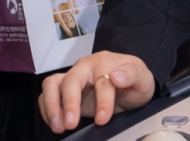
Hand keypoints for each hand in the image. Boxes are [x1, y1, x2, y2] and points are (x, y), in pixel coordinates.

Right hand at [40, 52, 155, 132]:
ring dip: (52, 105)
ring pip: (52, 84)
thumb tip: (116, 76)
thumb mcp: (143, 79)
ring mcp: (72, 79)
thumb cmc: (135, 82)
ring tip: (58, 127)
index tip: (102, 120)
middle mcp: (84, 68)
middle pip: (70, 79)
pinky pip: (46, 95)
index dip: (102, 101)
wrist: (129, 87)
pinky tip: (55, 124)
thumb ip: (133, 74)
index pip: (101, 81)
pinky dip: (46, 109)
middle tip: (70, 125)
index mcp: (103, 63)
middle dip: (69, 102)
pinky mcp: (64, 92)